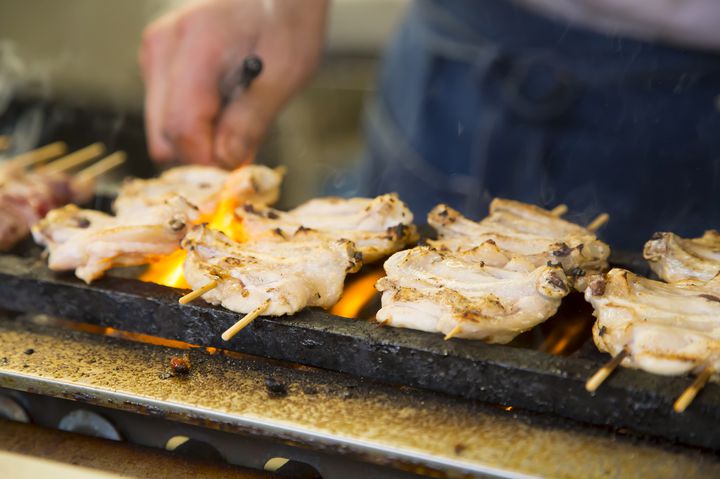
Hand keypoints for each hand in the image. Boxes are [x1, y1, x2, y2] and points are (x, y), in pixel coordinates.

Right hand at [139, 0, 328, 167]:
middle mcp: (162, 48)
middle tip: (243, 147)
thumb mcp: (285, 73)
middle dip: (202, 154)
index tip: (237, 170)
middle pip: (164, 134)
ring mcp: (155, 54)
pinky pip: (166, 113)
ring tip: (237, 116)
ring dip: (199, 139)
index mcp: (195, 44)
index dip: (209, 160)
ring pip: (161, 129)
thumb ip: (251, 121)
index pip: (182, 128)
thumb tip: (226, 163)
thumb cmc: (286, 23)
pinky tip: (224, 104)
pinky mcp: (157, 63)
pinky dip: (194, 123)